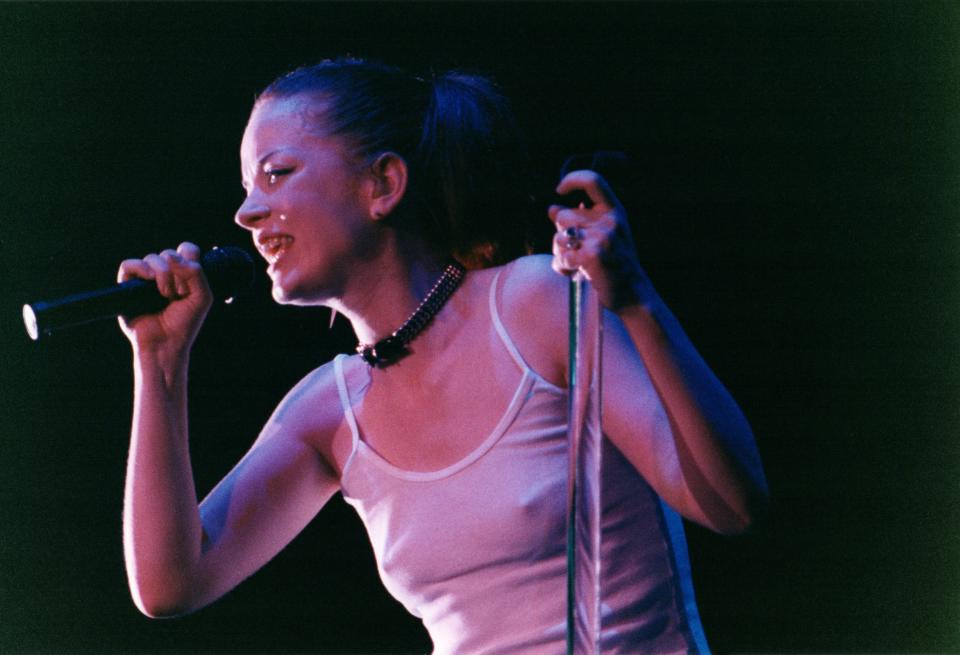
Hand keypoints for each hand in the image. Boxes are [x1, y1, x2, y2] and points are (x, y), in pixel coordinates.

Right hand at [117, 242, 212, 355]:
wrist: (166, 343)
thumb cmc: (185, 323)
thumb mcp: (202, 297)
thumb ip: (196, 273)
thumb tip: (172, 257)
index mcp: (183, 275)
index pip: (186, 249)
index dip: (189, 255)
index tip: (192, 272)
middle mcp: (165, 275)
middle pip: (169, 253)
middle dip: (177, 271)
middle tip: (178, 293)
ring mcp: (146, 280)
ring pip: (151, 258)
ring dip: (162, 274)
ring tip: (165, 294)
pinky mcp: (128, 286)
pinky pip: (129, 265)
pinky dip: (140, 268)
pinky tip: (149, 280)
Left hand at [548, 170, 648, 309]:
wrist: (633, 293)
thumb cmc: (615, 265)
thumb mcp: (604, 237)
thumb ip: (580, 221)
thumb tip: (551, 208)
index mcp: (615, 212)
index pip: (593, 181)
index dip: (573, 179)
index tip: (560, 189)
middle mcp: (610, 221)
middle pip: (563, 216)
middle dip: (560, 234)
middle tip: (572, 250)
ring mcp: (602, 238)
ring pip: (558, 236)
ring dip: (559, 253)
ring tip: (574, 263)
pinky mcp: (592, 256)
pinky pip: (562, 257)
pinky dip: (562, 268)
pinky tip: (573, 273)